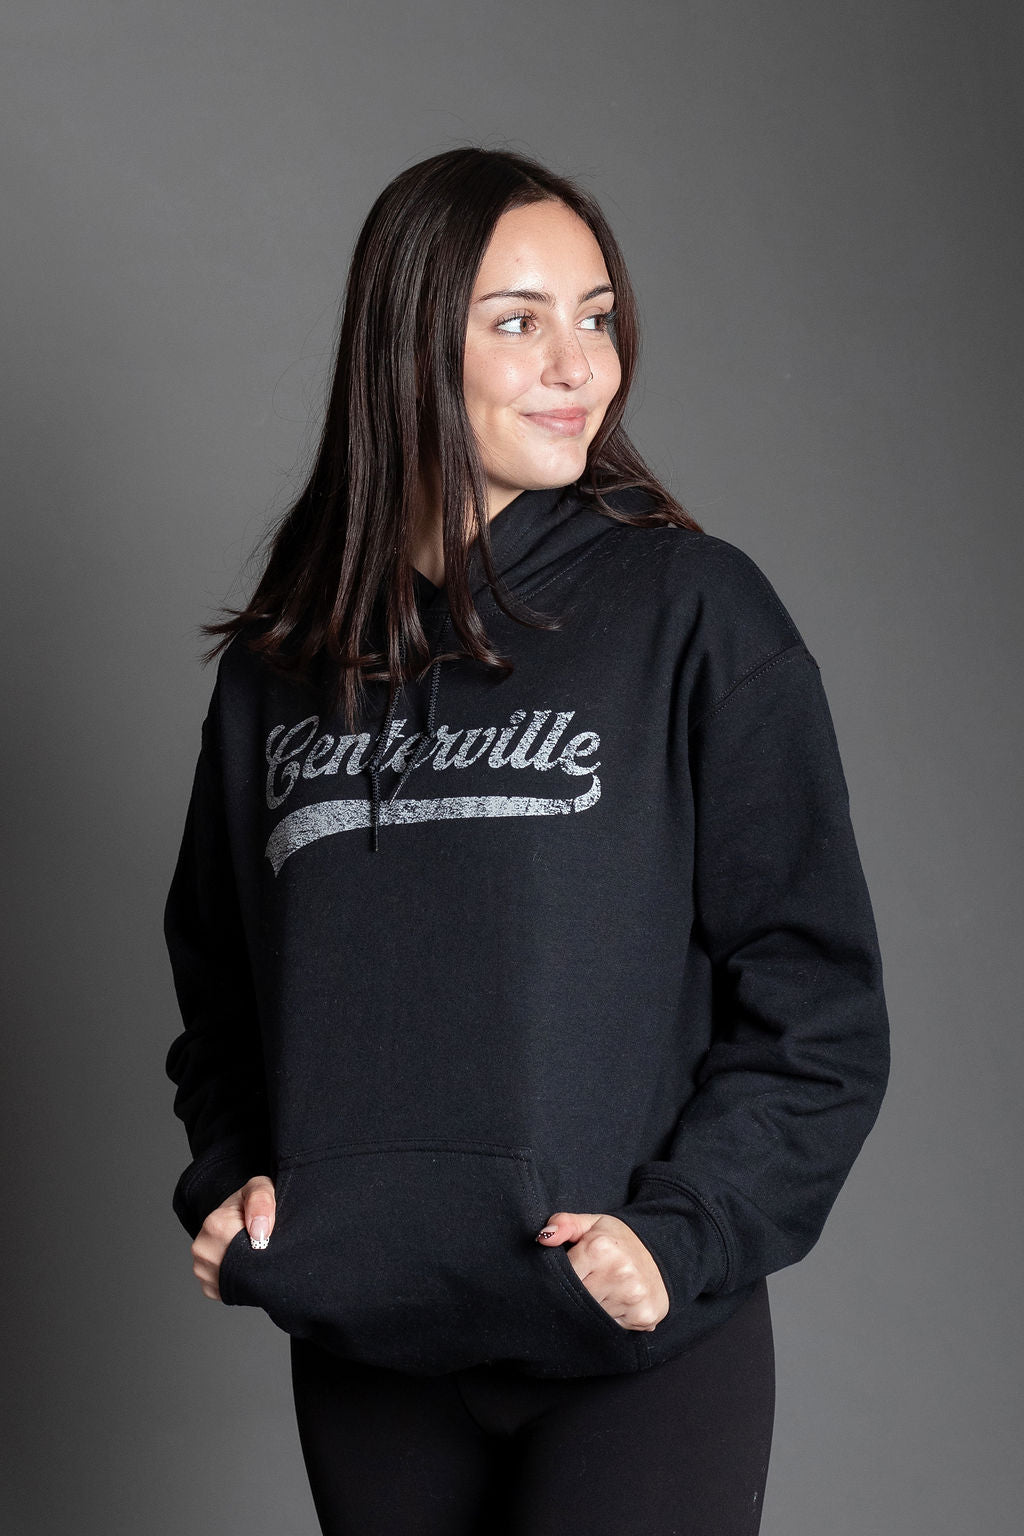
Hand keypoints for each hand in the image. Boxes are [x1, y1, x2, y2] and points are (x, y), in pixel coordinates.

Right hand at [191, 1174, 276, 1301]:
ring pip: (238, 1282)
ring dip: (251, 1273)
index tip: (270, 1235)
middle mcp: (202, 1250)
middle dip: (258, 1259)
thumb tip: (259, 1232)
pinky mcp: (209, 1287)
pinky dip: (245, 1285)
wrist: (237, 1214)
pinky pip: (233, 1293)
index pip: (245, 1247)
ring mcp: (202, 1270)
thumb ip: (262, 1201)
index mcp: (214, 1225)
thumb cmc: (252, 1200)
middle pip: (242, 1268)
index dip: (265, 1243)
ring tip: (256, 1254)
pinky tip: (249, 1269)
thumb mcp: (262, 1188)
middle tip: (267, 1245)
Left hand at [536, 1212, 669, 1330]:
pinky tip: (619, 1303)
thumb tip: (544, 1238)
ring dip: (594, 1308)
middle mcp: (619, 1272)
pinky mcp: (644, 1316)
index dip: (566, 1278)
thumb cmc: (618, 1240)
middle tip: (591, 1280)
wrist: (661, 1253)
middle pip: (577, 1300)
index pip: (565, 1278)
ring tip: (605, 1290)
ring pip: (593, 1317)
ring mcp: (633, 1296)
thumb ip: (564, 1224)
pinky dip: (611, 1319)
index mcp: (600, 1248)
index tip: (576, 1272)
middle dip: (579, 1294)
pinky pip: (612, 1327)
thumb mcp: (591, 1224)